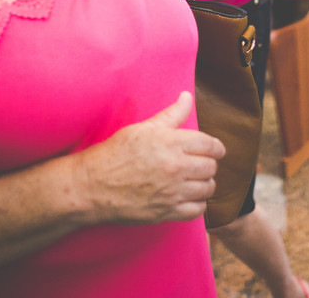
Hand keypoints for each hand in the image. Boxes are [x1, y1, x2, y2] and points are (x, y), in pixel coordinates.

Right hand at [77, 92, 225, 224]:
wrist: (92, 185)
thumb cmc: (116, 152)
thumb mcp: (143, 128)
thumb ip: (171, 114)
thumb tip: (187, 97)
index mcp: (172, 142)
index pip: (211, 145)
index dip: (216, 148)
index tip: (215, 150)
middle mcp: (176, 166)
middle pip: (211, 167)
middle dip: (208, 165)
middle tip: (200, 165)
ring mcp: (172, 191)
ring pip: (207, 189)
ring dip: (204, 184)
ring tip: (195, 181)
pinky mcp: (166, 211)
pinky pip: (197, 210)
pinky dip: (198, 204)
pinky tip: (189, 197)